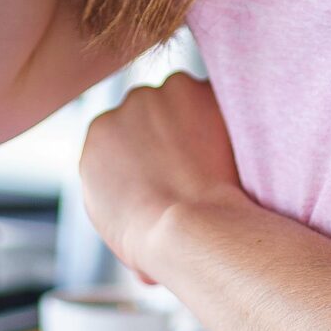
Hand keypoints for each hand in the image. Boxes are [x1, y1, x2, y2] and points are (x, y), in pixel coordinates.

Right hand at [76, 71, 248, 285]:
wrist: (185, 230)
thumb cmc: (153, 243)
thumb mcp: (115, 222)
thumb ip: (120, 192)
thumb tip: (138, 212)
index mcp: (99, 137)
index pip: (126, 131)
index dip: (151, 149)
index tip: (171, 166)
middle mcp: (125, 107)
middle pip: (153, 110)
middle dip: (172, 130)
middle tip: (196, 162)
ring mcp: (161, 94)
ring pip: (183, 98)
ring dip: (196, 117)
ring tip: (218, 155)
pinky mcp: (195, 88)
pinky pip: (212, 95)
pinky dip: (222, 114)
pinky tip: (231, 144)